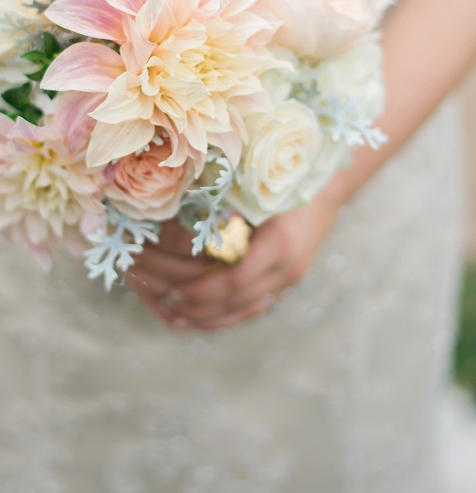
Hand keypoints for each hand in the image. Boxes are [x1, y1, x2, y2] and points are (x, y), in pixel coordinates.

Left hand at [126, 196, 339, 330]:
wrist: (329, 184)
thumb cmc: (286, 176)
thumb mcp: (255, 188)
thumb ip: (224, 210)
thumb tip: (178, 228)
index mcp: (280, 244)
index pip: (233, 281)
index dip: (199, 290)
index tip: (171, 289)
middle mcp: (288, 268)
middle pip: (236, 301)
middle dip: (196, 305)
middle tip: (163, 302)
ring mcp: (290, 278)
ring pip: (244, 310)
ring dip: (208, 316)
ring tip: (175, 314)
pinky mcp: (287, 280)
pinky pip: (253, 307)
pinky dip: (226, 315)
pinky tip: (202, 316)